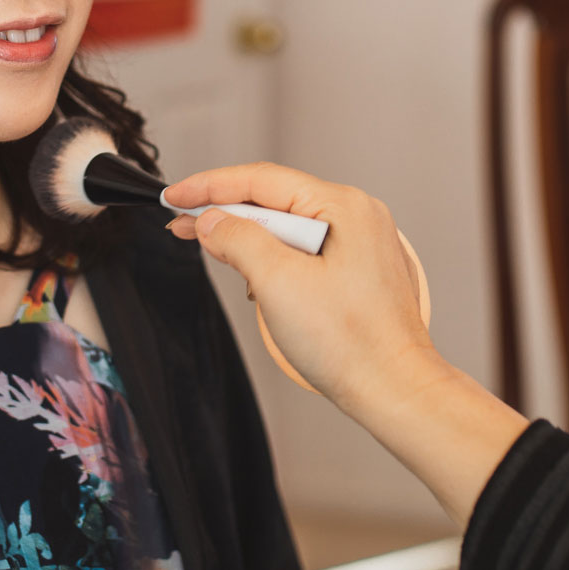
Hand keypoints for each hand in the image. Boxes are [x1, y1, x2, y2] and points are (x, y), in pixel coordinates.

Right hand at [164, 164, 440, 412]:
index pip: (262, 180)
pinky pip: (303, 247)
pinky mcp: (356, 268)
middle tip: (180, 223)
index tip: (175, 195)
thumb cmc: (352, 344)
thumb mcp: (279, 284)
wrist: (393, 388)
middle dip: (224, 211)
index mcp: (344, 207)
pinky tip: (252, 272)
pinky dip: (271, 256)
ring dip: (247, 237)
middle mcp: (357, 216)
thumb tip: (212, 220)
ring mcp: (360, 242)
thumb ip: (238, 240)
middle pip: (274, 200)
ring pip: (287, 226)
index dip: (210, 186)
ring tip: (211, 248)